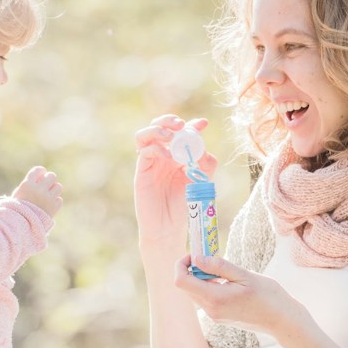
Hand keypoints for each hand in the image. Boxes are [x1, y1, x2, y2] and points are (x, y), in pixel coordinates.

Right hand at [13, 165, 63, 216]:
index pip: (39, 170)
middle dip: (49, 180)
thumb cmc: (17, 209)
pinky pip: (59, 199)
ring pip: (58, 186)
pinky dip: (55, 202)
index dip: (41, 172)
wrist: (20, 226)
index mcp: (27, 185)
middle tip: (46, 186)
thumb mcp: (18, 194)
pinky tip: (48, 206)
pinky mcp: (54, 207)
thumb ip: (29, 184)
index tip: (40, 176)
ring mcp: (47, 198)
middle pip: (51, 176)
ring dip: (54, 190)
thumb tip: (41, 176)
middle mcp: (38, 190)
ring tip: (48, 196)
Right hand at [133, 114, 216, 262]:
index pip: (182, 133)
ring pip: (146, 134)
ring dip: (158, 129)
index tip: (203, 123)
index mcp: (178, 155)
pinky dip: (155, 148)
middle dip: (170, 121)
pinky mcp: (142, 171)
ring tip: (170, 134)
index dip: (192, 125)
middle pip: (160, 127)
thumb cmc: (184, 205)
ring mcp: (151, 162)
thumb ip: (205, 163)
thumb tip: (203, 149)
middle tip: (181, 125)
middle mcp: (163, 155)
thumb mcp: (201, 181)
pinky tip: (167, 155)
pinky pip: (144, 152)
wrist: (169, 227)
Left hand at [171, 254, 304, 336]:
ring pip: (195, 292)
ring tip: (223, 271)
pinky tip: (227, 282)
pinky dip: (209, 287)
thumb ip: (219, 267)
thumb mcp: (245, 275)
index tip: (195, 254)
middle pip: (186, 286)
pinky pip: (205, 299)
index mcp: (215, 298)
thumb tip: (197, 258)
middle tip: (211, 257)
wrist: (282, 320)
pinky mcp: (219, 317)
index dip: (182, 264)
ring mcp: (214, 316)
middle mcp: (210, 310)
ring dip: (202, 278)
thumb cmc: (268, 296)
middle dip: (193, 269)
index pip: (181, 281)